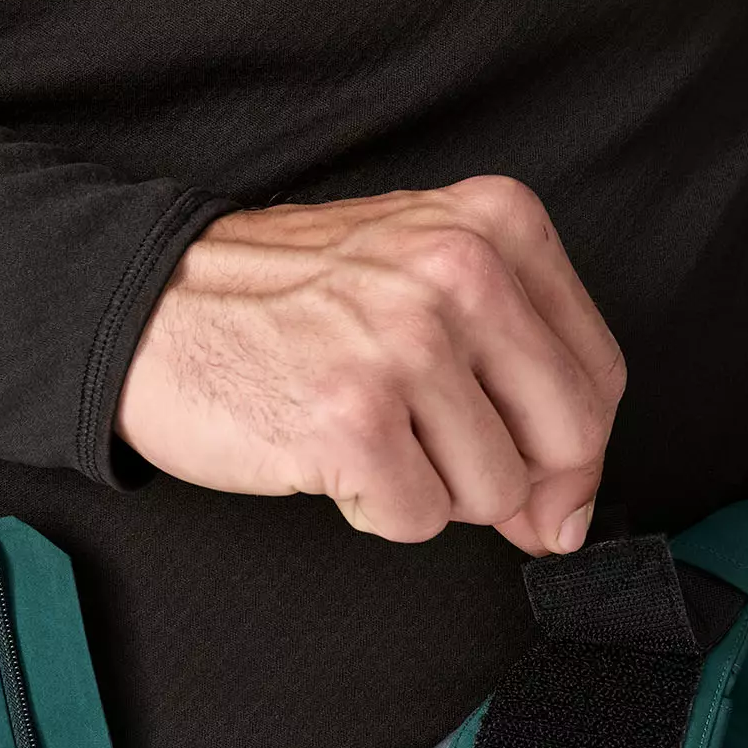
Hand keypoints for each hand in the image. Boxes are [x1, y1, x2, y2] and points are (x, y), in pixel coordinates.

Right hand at [115, 177, 625, 554]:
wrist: (149, 306)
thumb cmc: (291, 301)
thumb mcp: (425, 289)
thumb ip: (519, 382)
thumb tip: (567, 523)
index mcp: (497, 224)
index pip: (599, 377)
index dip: (573, 452)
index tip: (537, 476)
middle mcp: (461, 273)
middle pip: (568, 443)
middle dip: (512, 477)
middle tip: (436, 452)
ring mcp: (406, 345)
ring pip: (495, 492)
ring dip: (430, 488)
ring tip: (365, 429)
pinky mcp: (352, 420)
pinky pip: (418, 520)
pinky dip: (374, 507)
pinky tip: (328, 453)